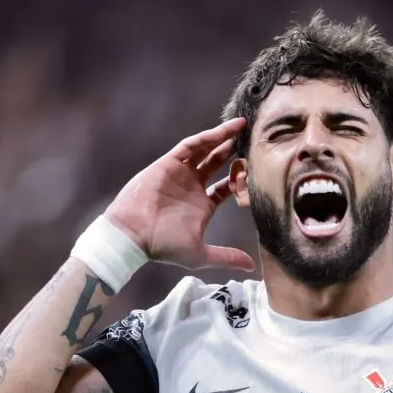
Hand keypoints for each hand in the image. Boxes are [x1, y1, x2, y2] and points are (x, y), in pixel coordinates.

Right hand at [104, 118, 254, 271]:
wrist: (133, 236)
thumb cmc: (163, 246)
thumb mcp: (200, 254)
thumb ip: (226, 257)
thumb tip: (250, 267)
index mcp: (202, 206)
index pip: (226, 187)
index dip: (241, 179)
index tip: (259, 170)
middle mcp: (193, 187)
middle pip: (217, 164)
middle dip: (234, 152)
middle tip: (253, 140)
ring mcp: (181, 174)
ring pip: (205, 150)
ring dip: (222, 138)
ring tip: (242, 126)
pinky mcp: (169, 163)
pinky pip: (190, 146)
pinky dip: (206, 138)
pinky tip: (223, 131)